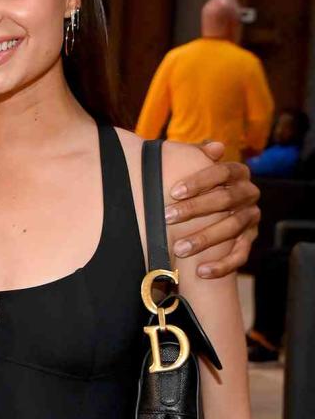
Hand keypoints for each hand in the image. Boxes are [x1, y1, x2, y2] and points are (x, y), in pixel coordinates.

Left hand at [164, 142, 259, 277]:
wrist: (215, 208)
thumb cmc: (200, 185)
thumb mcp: (197, 166)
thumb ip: (200, 155)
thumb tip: (215, 147)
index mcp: (238, 174)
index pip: (223, 172)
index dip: (199, 181)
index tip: (173, 191)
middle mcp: (248, 194)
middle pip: (225, 200)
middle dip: (194, 209)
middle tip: (167, 218)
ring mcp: (251, 218)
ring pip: (231, 229)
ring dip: (204, 239)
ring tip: (179, 249)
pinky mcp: (250, 240)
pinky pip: (240, 255)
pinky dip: (222, 266)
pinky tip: (201, 271)